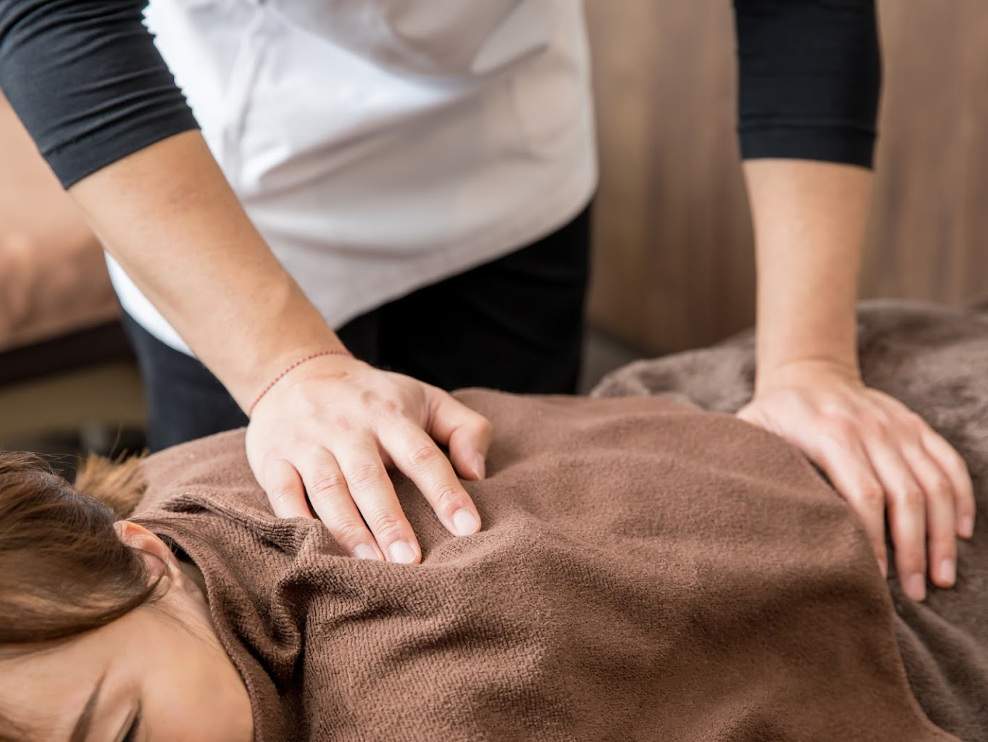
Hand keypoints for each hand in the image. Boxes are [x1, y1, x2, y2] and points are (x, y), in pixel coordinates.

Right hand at [245, 354, 491, 563]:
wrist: (297, 371)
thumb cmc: (375, 399)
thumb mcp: (427, 398)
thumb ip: (466, 429)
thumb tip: (479, 474)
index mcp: (391, 416)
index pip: (423, 455)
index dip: (445, 491)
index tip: (468, 527)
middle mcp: (348, 428)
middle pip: (370, 477)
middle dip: (390, 521)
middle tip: (410, 561)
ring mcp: (307, 442)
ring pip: (327, 489)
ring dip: (348, 530)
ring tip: (370, 567)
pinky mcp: (273, 458)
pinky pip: (282, 494)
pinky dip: (296, 522)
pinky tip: (315, 552)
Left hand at [737, 360, 974, 600]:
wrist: (808, 372)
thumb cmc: (774, 415)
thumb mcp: (752, 431)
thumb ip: (755, 466)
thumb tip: (753, 515)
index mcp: (830, 432)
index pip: (864, 493)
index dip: (874, 539)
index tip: (875, 578)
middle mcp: (871, 428)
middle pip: (906, 496)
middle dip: (913, 549)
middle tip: (916, 593)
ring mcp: (898, 425)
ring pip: (935, 485)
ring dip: (941, 535)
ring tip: (941, 577)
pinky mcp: (917, 425)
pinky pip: (950, 463)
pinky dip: (962, 500)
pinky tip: (960, 534)